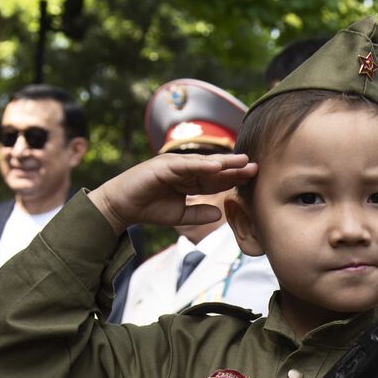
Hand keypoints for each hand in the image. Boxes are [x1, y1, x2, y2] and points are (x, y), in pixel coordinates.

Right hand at [87, 153, 257, 234]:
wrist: (121, 207)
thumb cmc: (148, 209)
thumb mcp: (180, 216)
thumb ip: (199, 214)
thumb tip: (219, 212)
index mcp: (189, 180)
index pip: (216, 178)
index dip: (234, 177)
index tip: (254, 177)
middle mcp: (184, 169)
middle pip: (214, 168)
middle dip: (235, 166)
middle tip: (256, 165)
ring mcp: (173, 165)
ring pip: (203, 163)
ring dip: (223, 162)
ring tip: (242, 161)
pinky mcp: (162, 166)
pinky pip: (186, 165)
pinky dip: (201, 165)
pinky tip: (217, 166)